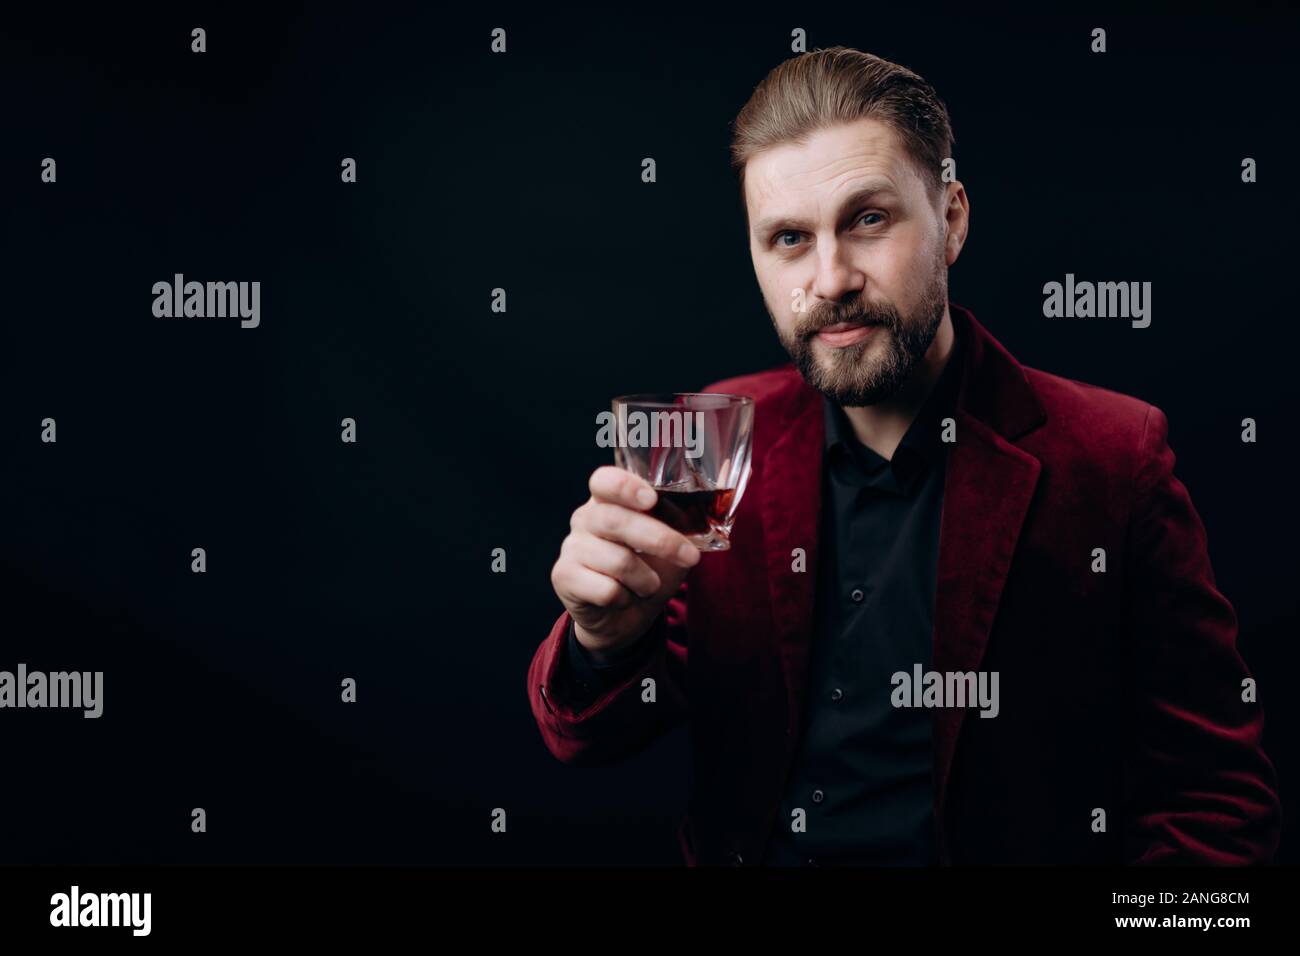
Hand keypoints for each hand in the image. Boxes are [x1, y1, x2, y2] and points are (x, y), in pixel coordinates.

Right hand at [551, 466, 699, 657]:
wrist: (624, 618)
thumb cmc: (649, 572)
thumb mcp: (670, 546)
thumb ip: (681, 526)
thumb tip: (703, 514)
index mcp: (608, 501)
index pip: (604, 481)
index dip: (625, 487)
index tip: (651, 500)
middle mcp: (585, 519)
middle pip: (616, 521)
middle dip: (660, 540)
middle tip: (689, 556)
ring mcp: (571, 547)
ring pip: (617, 561)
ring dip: (646, 580)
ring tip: (649, 585)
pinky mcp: (564, 576)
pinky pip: (606, 590)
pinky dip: (626, 598)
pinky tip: (623, 598)